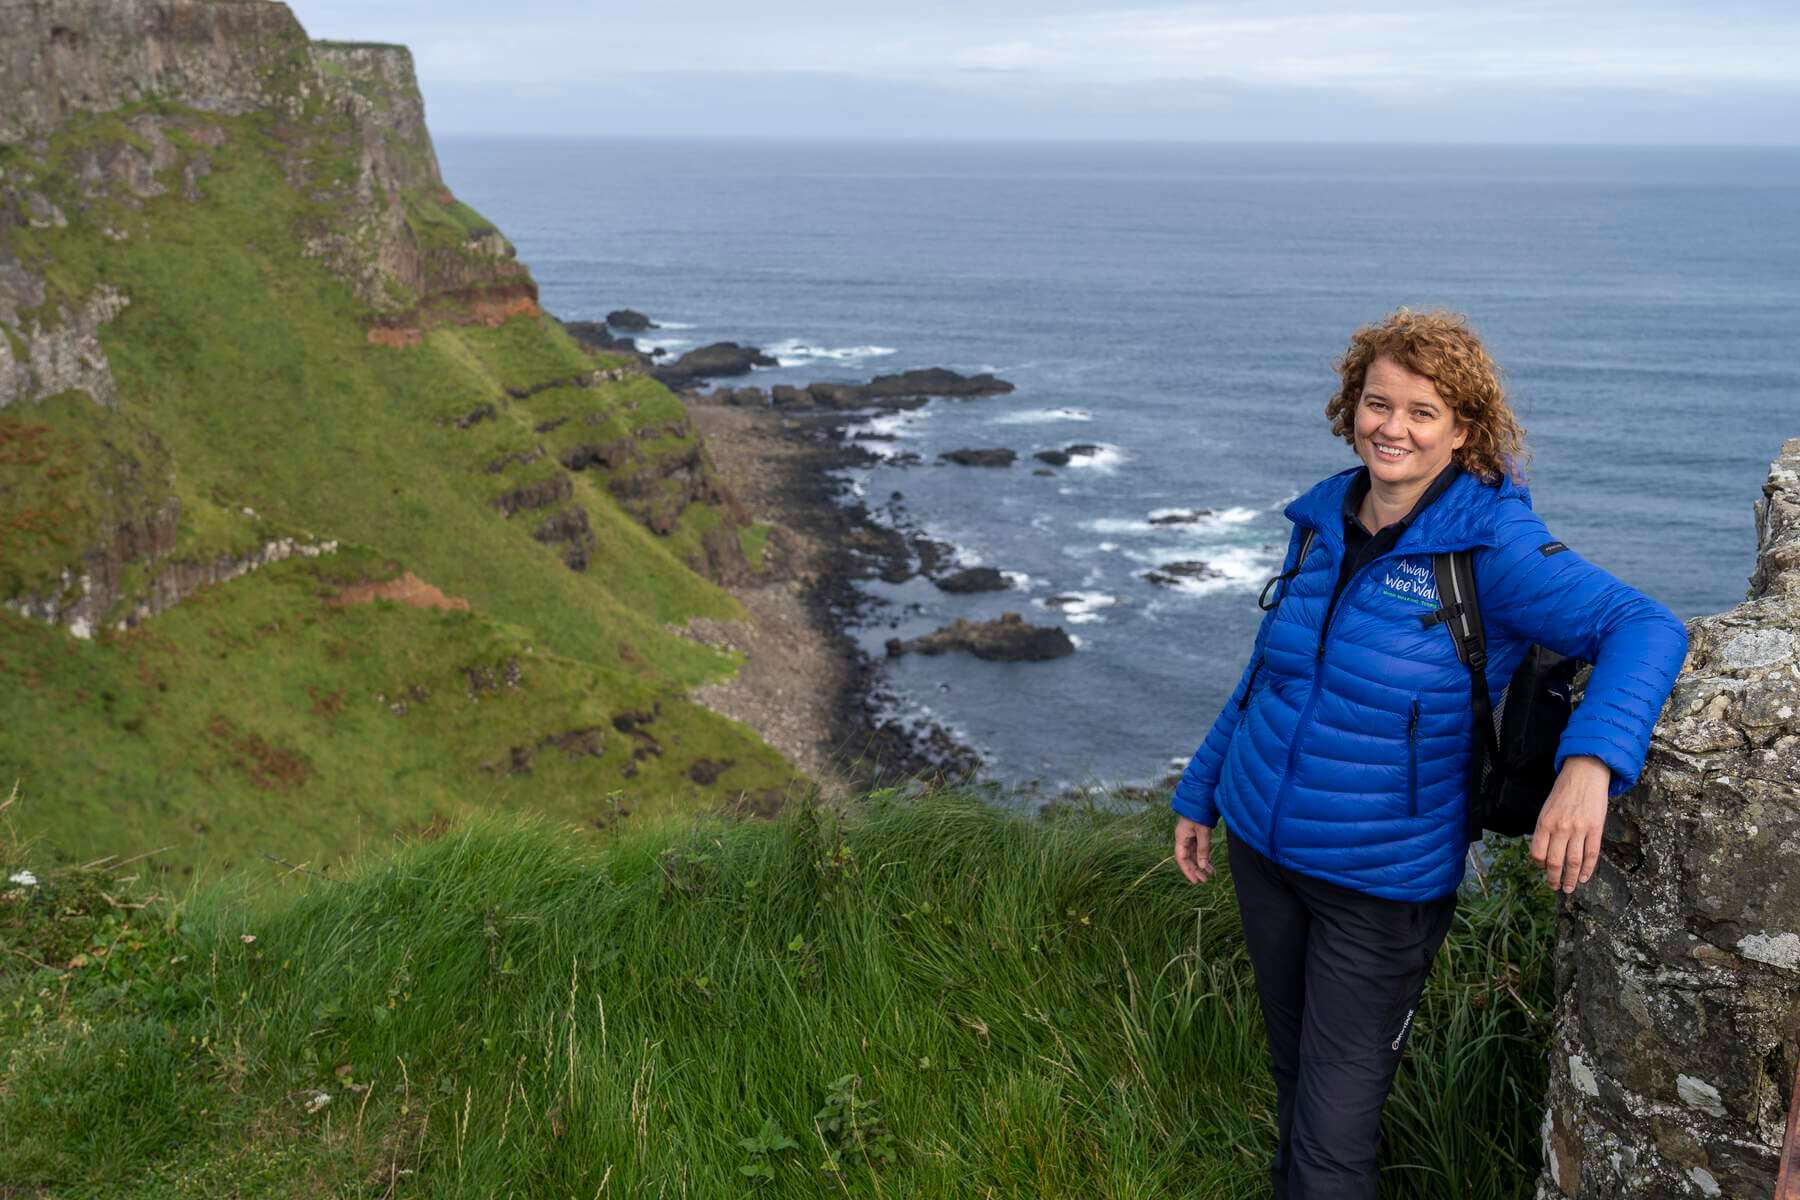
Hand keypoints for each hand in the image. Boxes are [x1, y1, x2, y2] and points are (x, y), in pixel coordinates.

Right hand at [1174, 816, 1214, 884]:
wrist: (1202, 797)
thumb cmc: (1200, 812)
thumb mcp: (1203, 832)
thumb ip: (1203, 849)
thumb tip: (1202, 866)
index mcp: (1181, 837)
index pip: (1182, 858)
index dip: (1187, 870)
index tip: (1195, 881)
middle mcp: (1184, 838)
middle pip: (1188, 858)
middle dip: (1196, 869)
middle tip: (1205, 880)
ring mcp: (1190, 836)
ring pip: (1194, 854)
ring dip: (1202, 864)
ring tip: (1211, 874)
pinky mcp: (1197, 834)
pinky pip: (1199, 849)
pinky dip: (1205, 857)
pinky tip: (1211, 864)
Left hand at [1529, 755, 1611, 892]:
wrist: (1585, 774)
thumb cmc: (1563, 792)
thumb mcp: (1546, 809)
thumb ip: (1544, 830)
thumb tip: (1541, 854)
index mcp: (1545, 823)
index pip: (1538, 853)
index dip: (1539, 865)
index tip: (1542, 870)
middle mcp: (1561, 828)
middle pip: (1555, 861)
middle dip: (1554, 878)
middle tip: (1555, 887)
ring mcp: (1579, 829)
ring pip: (1574, 861)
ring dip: (1571, 878)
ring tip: (1569, 888)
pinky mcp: (1596, 829)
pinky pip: (1591, 854)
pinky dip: (1587, 869)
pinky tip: (1583, 877)